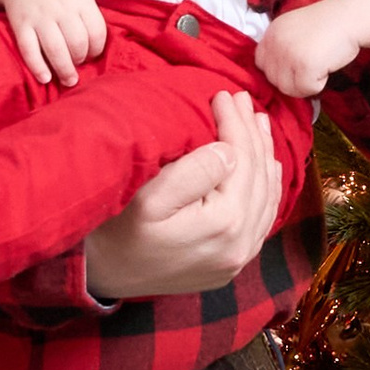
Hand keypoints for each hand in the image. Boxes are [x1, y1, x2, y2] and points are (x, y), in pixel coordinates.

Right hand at [0, 0, 106, 87]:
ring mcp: (39, 16)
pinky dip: (38, 67)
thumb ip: (90, 14)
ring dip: (64, 70)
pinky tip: (45, 78)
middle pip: (77, 43)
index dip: (97, 49)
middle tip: (79, 65)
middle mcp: (60, 7)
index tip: (93, 55)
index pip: (97, 31)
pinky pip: (29, 50)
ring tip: (69, 80)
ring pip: (55, 49)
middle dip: (81, 60)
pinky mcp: (20, 24)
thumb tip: (99, 47)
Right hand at [82, 93, 284, 299]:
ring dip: (264, 155)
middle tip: (243, 99)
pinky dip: (267, 187)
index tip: (224, 94)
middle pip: (258, 175)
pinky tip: (267, 166)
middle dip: (251, 133)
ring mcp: (240, 258)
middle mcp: (241, 244)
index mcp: (225, 223)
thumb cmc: (118, 231)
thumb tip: (230, 152)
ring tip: (258, 122)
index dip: (235, 123)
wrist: (102, 275)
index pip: (241, 159)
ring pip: (267, 196)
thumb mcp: (149, 197)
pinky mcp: (233, 263)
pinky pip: (263, 218)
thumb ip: (194, 171)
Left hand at [257, 0, 369, 100]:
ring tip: (320, 64)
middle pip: (273, 79)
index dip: (278, 70)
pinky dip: (319, 84)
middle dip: (293, 79)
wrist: (350, 17)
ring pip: (287, 89)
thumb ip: (281, 47)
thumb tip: (277, 77)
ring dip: (305, 83)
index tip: (295, 66)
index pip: (261, 63)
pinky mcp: (304, 65)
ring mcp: (289, 54)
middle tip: (312, 65)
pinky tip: (326, 66)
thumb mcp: (294, 28)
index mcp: (272, 32)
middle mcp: (275, 42)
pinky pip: (306, 89)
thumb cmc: (328, 24)